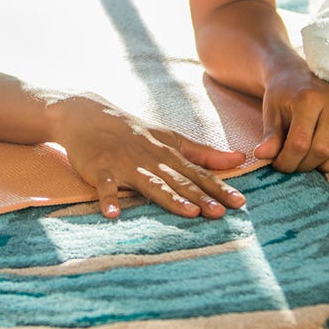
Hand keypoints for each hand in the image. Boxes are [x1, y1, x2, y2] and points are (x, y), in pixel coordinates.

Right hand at [50, 96, 249, 220]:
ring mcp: (126, 164)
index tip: (241, 203)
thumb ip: (203, 153)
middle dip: (201, 197)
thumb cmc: (134, 131)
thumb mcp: (170, 138)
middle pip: (179, 181)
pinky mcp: (100, 169)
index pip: (199, 174)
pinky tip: (112, 214)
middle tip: (220, 213)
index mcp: (169, 154)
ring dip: (169, 197)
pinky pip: (105, 186)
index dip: (219, 188)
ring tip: (187, 213)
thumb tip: (240, 159)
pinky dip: (108, 198)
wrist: (88, 114)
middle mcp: (151, 159)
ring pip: (151, 183)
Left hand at [254, 61, 328, 172]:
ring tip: (316, 165)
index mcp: (308, 99)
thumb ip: (270, 136)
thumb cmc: (282, 96)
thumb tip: (262, 156)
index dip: (287, 161)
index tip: (279, 165)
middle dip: (307, 165)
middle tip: (295, 166)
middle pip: (324, 148)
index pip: (300, 142)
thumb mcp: (271, 113)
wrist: (296, 75)